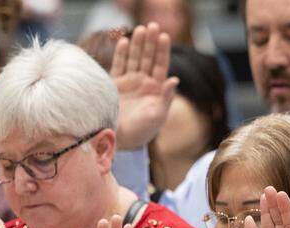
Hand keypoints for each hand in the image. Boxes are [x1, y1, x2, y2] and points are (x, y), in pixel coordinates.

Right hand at [111, 22, 178, 149]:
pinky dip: (121, 53)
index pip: (161, 65)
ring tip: (140, 29)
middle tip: (152, 25)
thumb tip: (175, 79)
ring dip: (137, 44)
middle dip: (151, 42)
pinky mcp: (114, 84)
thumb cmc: (141, 132)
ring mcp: (129, 82)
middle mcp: (143, 82)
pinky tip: (124, 41)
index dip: (163, 50)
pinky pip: (118, 65)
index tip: (165, 36)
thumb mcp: (157, 116)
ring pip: (134, 58)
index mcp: (156, 89)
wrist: (120, 140)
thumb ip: (166, 97)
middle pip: (148, 57)